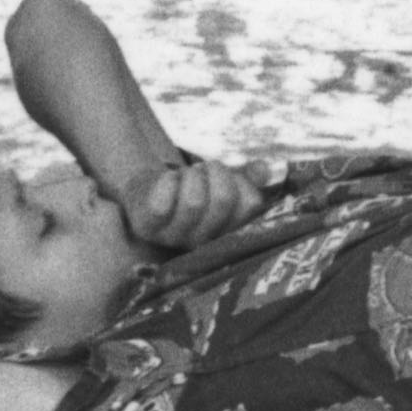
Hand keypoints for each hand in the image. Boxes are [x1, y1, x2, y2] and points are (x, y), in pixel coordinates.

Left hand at [118, 154, 269, 252]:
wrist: (146, 192)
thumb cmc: (190, 188)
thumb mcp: (221, 182)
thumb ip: (246, 178)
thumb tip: (265, 170)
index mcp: (228, 232)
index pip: (250, 206)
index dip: (243, 182)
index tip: (230, 176)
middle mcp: (203, 242)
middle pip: (223, 199)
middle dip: (215, 171)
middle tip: (204, 169)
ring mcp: (174, 238)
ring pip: (194, 201)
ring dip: (190, 175)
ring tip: (185, 173)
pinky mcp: (148, 227)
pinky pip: (162, 203)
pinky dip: (167, 181)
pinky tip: (168, 179)